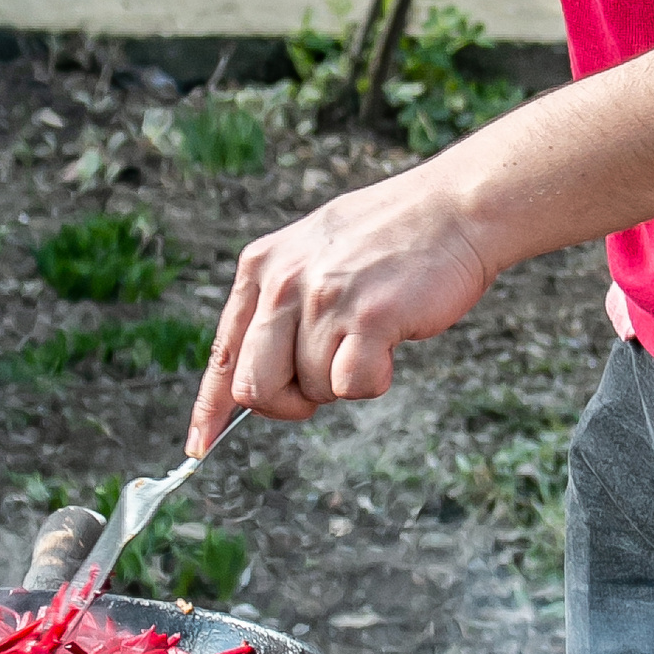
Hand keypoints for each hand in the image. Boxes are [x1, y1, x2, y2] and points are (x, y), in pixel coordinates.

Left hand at [188, 163, 498, 447]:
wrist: (454, 208)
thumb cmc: (391, 238)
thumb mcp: (312, 254)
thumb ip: (279, 305)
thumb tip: (256, 378)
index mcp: (260, 267)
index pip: (223, 353)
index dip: (209, 408)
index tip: (199, 445)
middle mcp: (282, 282)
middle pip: (254, 387)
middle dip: (288, 402)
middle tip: (325, 378)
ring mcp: (323, 299)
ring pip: (311, 390)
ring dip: (342, 380)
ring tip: (370, 334)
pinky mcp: (368, 317)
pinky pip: (351, 387)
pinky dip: (372, 382)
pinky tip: (388, 346)